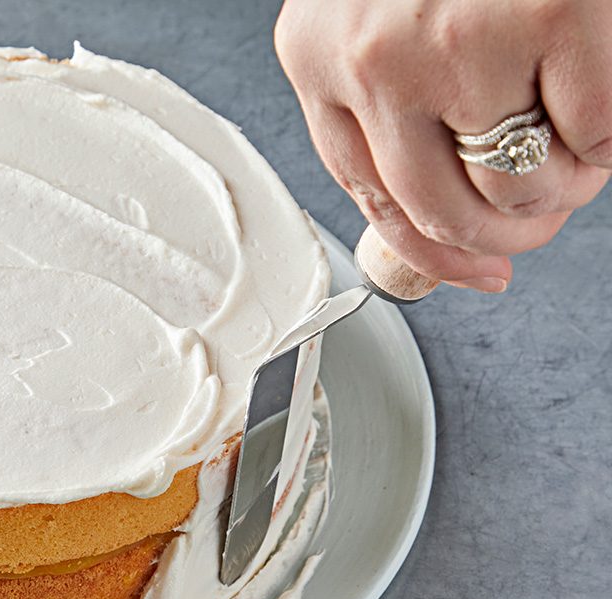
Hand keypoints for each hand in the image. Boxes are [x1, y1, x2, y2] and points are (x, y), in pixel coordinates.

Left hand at [275, 0, 610, 290]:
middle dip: (504, 233)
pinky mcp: (545, 15)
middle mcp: (369, 56)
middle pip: (437, 210)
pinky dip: (608, 137)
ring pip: (514, 188)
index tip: (475, 270)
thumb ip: (392, 118)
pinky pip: (595, 140)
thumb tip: (436, 245)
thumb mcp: (382, 25)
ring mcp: (453, 38)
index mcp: (318, 57)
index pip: (365, 194)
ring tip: (576, 140)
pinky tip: (597, 90)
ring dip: (561, 184)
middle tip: (543, 216)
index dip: (428, 250)